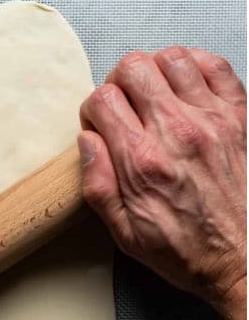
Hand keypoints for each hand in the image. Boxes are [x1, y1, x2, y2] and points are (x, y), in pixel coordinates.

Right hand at [79, 47, 246, 319]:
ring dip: (155, 71)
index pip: (102, 100)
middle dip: (119, 82)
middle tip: (124, 105)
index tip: (100, 126)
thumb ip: (97, 183)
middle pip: (134, 68)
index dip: (94, 110)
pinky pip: (214, 65)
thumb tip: (87, 141)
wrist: (244, 261)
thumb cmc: (187, 250)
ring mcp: (212, 120)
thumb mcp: (123, 232)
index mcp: (141, 161)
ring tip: (154, 93)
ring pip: (171, 58)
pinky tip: (185, 84)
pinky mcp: (239, 117)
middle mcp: (176, 132)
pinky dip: (194, 64)